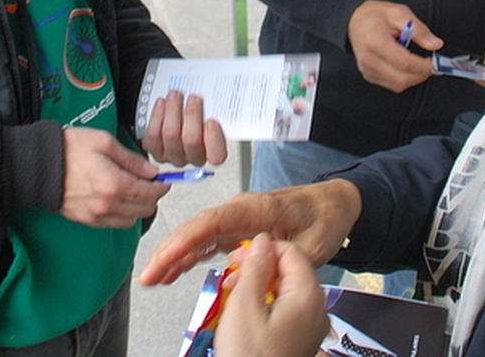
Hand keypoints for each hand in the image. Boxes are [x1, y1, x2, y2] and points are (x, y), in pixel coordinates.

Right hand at [61, 126, 167, 227]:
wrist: (39, 165)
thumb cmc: (68, 149)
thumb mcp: (104, 142)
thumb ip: (131, 159)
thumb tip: (151, 171)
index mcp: (114, 184)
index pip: (150, 193)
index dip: (161, 186)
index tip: (163, 180)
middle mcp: (107, 204)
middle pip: (144, 210)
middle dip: (152, 197)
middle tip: (149, 184)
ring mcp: (96, 215)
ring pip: (131, 220)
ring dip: (138, 207)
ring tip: (133, 190)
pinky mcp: (87, 220)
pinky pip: (114, 223)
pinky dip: (122, 214)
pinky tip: (118, 199)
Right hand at [139, 179, 360, 286]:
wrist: (335, 205)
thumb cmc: (325, 217)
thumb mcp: (312, 245)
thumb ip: (280, 256)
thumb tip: (245, 263)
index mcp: (258, 210)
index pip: (214, 222)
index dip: (186, 239)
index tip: (166, 256)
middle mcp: (242, 212)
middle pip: (198, 229)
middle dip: (170, 252)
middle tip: (148, 276)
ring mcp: (239, 221)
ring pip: (199, 238)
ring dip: (175, 257)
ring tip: (154, 279)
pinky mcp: (239, 231)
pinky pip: (209, 244)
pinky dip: (190, 257)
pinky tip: (174, 272)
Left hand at [143, 89, 227, 166]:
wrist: (180, 118)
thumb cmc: (201, 114)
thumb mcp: (215, 110)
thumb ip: (217, 109)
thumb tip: (218, 98)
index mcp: (213, 152)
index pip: (217, 156)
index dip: (214, 139)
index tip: (212, 120)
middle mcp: (193, 157)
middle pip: (191, 140)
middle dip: (192, 115)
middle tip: (193, 98)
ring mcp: (173, 155)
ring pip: (171, 135)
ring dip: (173, 111)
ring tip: (175, 95)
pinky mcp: (156, 150)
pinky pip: (154, 134)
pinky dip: (157, 116)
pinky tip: (162, 103)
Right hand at [214, 234, 328, 356]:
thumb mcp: (244, 306)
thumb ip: (253, 268)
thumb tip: (261, 243)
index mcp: (308, 296)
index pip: (290, 250)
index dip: (262, 249)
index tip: (241, 256)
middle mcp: (316, 310)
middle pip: (289, 270)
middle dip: (259, 270)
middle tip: (234, 279)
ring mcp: (309, 327)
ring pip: (284, 290)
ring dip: (258, 288)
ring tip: (235, 300)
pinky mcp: (299, 340)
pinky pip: (284, 310)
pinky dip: (265, 306)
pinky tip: (246, 318)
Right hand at [346, 0, 437, 92]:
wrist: (354, 21)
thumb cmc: (374, 16)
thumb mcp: (399, 13)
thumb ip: (419, 30)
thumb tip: (435, 44)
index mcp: (376, 42)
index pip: (404, 63)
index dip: (424, 66)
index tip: (436, 63)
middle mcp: (369, 59)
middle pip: (402, 79)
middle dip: (421, 74)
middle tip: (432, 65)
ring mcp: (367, 70)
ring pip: (398, 85)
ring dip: (413, 77)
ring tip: (416, 62)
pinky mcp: (369, 76)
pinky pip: (392, 85)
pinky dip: (403, 78)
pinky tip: (404, 65)